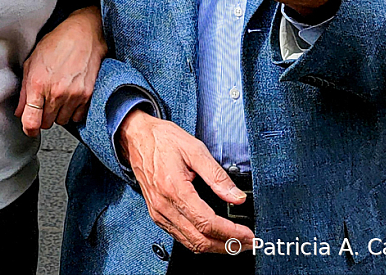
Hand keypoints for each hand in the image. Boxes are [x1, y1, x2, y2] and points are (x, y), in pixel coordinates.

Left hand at [15, 5, 106, 136]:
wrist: (84, 33)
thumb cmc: (58, 42)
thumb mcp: (32, 61)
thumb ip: (24, 90)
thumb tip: (20, 111)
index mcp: (38, 84)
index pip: (31, 122)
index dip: (28, 129)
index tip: (29, 127)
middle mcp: (55, 92)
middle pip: (46, 124)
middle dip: (44, 115)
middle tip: (46, 99)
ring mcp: (73, 95)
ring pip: (62, 121)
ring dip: (60, 113)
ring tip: (60, 94)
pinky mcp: (88, 95)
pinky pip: (78, 117)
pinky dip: (74, 110)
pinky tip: (72, 95)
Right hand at [118, 110, 254, 253]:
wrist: (136, 138)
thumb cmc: (163, 139)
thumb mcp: (194, 149)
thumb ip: (217, 175)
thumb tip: (236, 197)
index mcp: (174, 189)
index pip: (207, 223)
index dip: (231, 233)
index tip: (248, 235)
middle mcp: (164, 206)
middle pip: (200, 240)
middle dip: (227, 246)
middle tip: (247, 243)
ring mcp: (159, 213)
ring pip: (190, 243)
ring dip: (215, 247)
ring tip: (235, 242)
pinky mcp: (157, 214)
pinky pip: (181, 237)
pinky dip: (200, 241)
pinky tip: (213, 236)